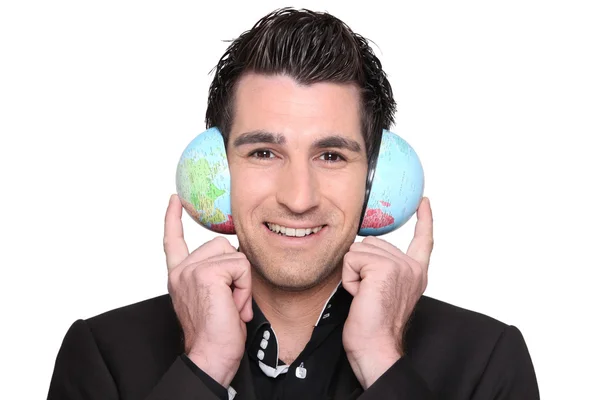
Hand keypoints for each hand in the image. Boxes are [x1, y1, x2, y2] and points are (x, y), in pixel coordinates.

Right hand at [163, 194, 252, 387]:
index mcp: (180, 275)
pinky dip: (244, 288)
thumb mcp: (215, 296)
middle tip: (230, 301)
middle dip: (236, 273)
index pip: (174, 240)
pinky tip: (234, 306)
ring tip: (232, 304)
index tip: (175, 200)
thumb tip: (236, 257)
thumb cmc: (217, 333)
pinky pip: (241, 266)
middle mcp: (181, 270)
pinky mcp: (206, 273)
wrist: (211, 356)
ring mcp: (191, 270)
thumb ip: (217, 274)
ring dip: (242, 282)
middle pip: (223, 245)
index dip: (173, 218)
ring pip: (235, 255)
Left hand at [342, 197, 432, 388]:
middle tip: (368, 293)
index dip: (424, 219)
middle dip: (360, 266)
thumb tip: (364, 248)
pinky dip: (349, 278)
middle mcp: (412, 267)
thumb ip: (383, 269)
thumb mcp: (384, 291)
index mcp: (415, 273)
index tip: (424, 203)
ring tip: (365, 295)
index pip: (423, 240)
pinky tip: (361, 296)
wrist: (375, 347)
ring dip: (353, 273)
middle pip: (371, 242)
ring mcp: (400, 266)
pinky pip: (351, 259)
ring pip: (358, 250)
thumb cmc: (373, 325)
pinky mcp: (384, 269)